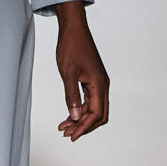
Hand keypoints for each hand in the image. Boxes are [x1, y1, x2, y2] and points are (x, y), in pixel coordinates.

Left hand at [54, 2, 109, 140]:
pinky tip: (69, 115)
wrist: (73, 29)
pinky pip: (89, 100)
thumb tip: (75, 117)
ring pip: (93, 109)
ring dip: (80, 119)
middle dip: (84, 126)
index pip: (96, 114)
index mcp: (99, 84)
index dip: (84, 127)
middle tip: (67, 134)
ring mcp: (98, 83)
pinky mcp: (91, 80)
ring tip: (64, 127)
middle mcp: (102, 85)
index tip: (71, 136)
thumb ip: (71, 96)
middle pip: (98, 115)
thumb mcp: (68, 73)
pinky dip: (79, 110)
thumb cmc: (71, 47)